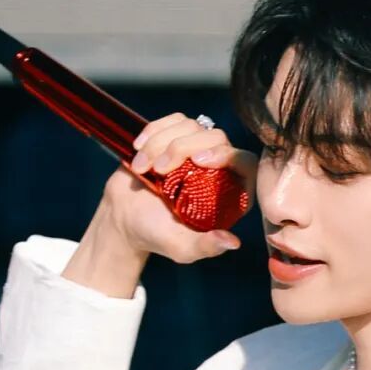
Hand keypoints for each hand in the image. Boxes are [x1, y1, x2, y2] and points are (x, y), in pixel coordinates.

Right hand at [100, 112, 258, 264]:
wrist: (125, 219)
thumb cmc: (158, 236)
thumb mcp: (183, 248)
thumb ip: (207, 246)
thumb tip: (233, 242)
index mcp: (230, 194)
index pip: (245, 163)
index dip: (228, 155)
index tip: (198, 160)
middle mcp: (218, 168)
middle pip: (216, 137)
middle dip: (183, 148)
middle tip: (159, 169)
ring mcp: (196, 149)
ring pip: (191, 126)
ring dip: (161, 142)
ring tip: (142, 167)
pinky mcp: (175, 136)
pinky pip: (173, 121)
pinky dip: (153, 131)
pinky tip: (138, 148)